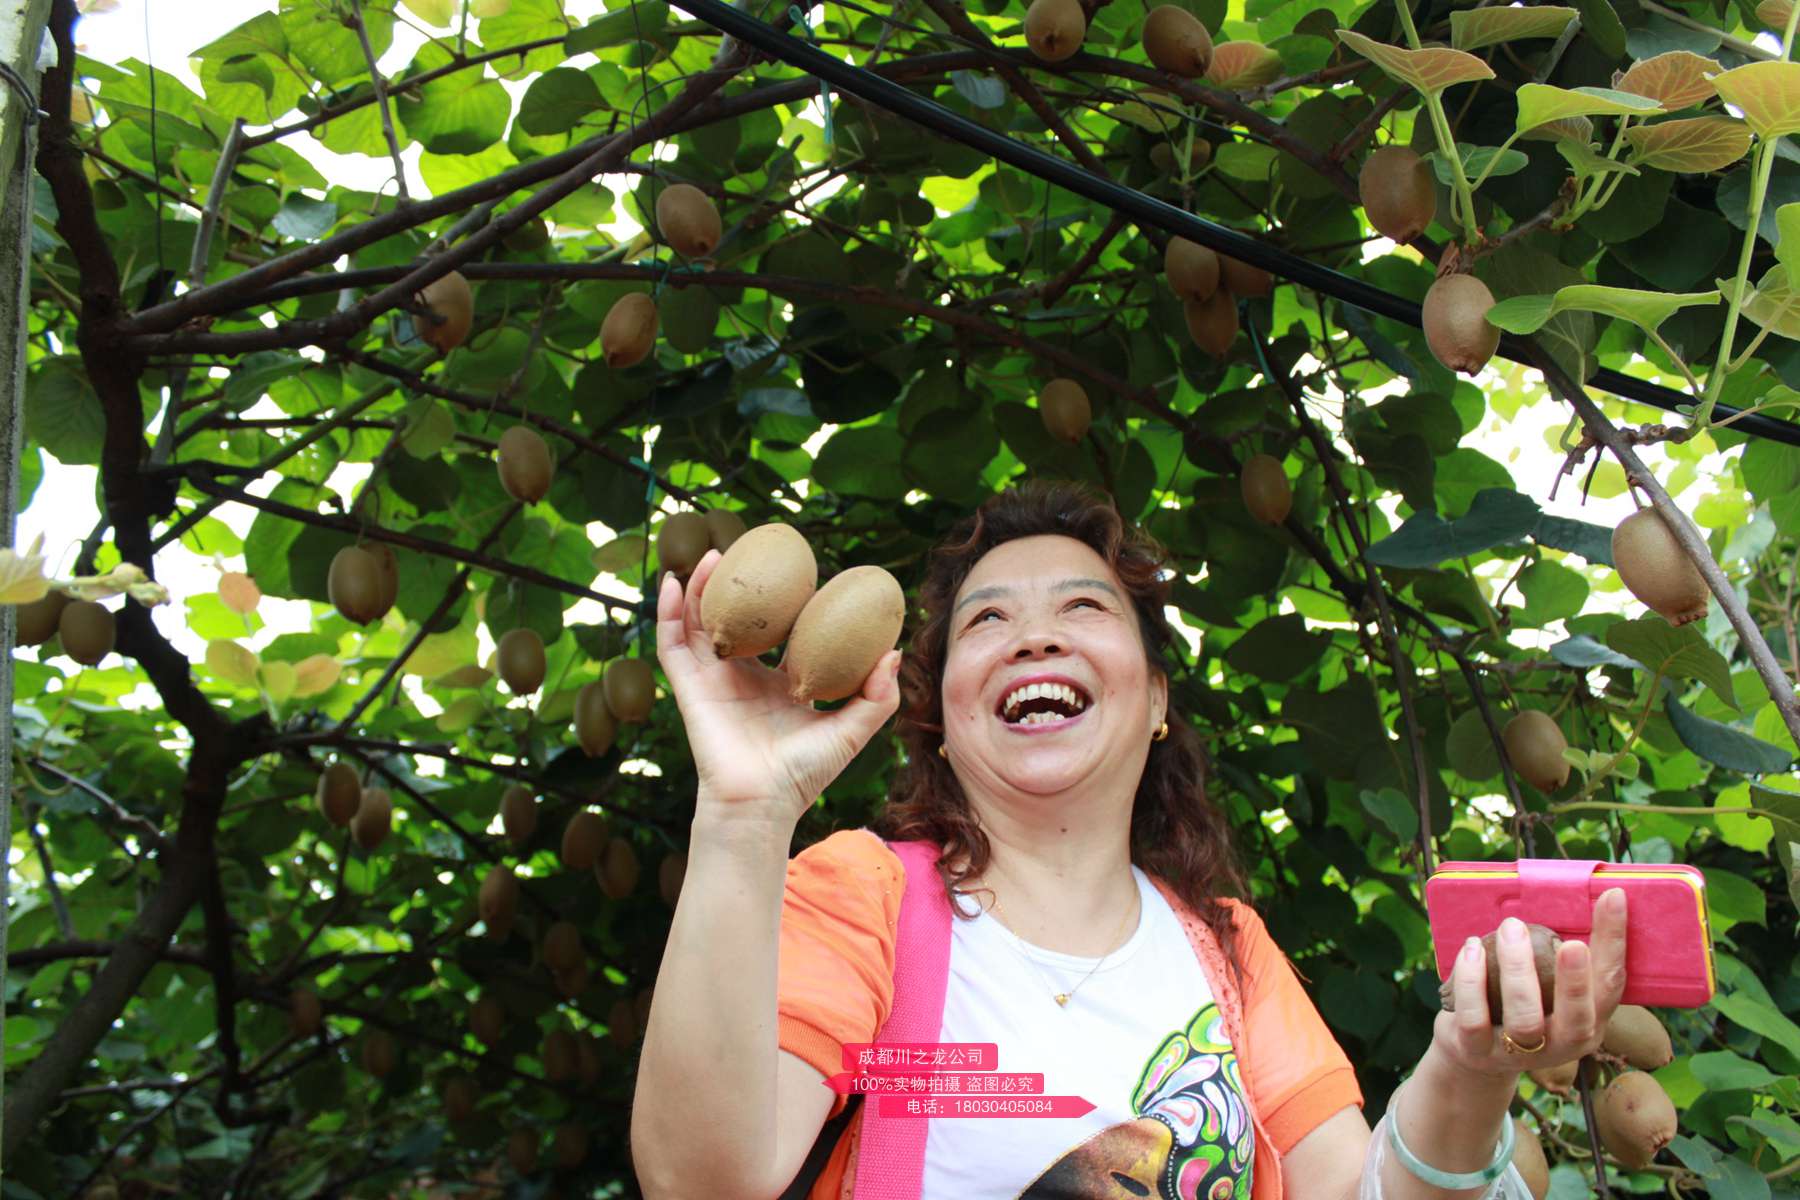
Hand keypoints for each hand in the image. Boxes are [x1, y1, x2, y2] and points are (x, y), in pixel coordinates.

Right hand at [655, 549, 903, 825]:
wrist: (761, 803)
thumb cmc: (805, 773)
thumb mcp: (851, 731)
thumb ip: (877, 697)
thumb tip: (893, 653)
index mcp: (780, 683)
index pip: (783, 632)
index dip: (788, 602)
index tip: (800, 569)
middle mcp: (745, 676)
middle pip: (738, 619)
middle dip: (740, 587)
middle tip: (749, 552)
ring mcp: (714, 679)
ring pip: (701, 623)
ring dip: (701, 588)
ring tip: (711, 556)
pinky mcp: (690, 688)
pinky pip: (672, 644)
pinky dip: (669, 613)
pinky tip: (674, 584)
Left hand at [1434, 888, 1628, 1077]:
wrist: (1473, 1054)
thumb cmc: (1519, 1005)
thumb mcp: (1548, 988)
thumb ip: (1559, 955)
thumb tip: (1571, 890)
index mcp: (1590, 1022)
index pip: (1610, 983)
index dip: (1614, 941)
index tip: (1612, 897)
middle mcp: (1563, 1043)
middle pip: (1578, 1016)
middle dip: (1576, 980)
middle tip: (1570, 942)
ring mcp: (1520, 1052)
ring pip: (1525, 1018)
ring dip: (1518, 970)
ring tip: (1511, 928)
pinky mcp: (1477, 1051)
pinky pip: (1474, 1018)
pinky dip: (1472, 980)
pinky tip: (1472, 949)